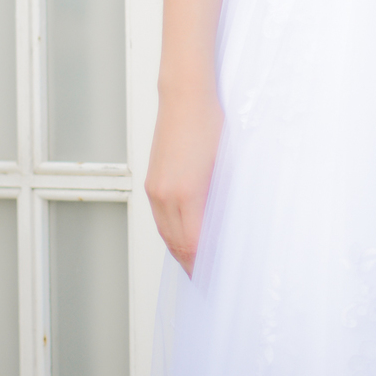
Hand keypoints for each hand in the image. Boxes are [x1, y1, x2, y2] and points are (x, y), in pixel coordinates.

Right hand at [145, 87, 223, 274]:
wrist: (185, 96)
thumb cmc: (209, 123)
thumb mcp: (224, 165)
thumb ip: (220, 199)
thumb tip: (223, 225)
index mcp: (186, 193)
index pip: (193, 244)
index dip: (203, 265)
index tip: (215, 276)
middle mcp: (165, 195)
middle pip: (176, 244)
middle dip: (191, 265)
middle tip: (207, 279)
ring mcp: (155, 188)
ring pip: (165, 233)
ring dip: (179, 252)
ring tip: (196, 264)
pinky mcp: (151, 181)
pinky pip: (159, 218)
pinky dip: (171, 233)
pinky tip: (182, 237)